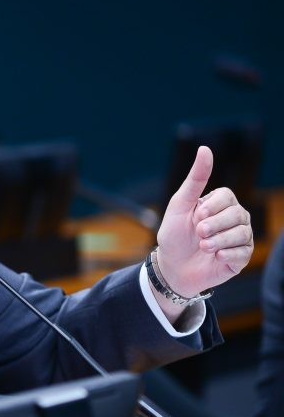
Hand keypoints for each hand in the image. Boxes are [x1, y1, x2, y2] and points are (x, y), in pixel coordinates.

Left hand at [155, 146, 253, 300]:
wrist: (171, 268)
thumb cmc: (174, 236)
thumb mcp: (179, 205)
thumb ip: (195, 178)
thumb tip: (205, 149)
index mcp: (219, 204)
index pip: (228, 196)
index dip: (213, 207)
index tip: (197, 216)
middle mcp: (233, 219)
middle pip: (238, 214)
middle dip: (214, 226)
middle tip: (198, 233)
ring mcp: (239, 238)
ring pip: (242, 234)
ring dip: (218, 241)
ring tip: (203, 246)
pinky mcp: (241, 258)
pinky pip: (244, 253)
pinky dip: (227, 254)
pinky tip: (215, 256)